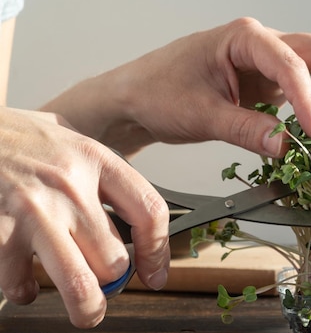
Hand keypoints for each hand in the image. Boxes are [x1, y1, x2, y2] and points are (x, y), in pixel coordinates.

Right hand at [0, 107, 169, 327]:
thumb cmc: (17, 137)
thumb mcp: (71, 139)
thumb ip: (101, 171)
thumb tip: (131, 212)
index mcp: (95, 159)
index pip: (149, 211)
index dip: (158, 251)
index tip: (155, 272)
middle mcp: (70, 186)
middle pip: (115, 258)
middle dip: (114, 280)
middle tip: (107, 284)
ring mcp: (34, 212)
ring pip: (80, 284)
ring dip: (86, 306)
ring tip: (87, 310)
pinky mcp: (1, 233)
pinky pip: (22, 285)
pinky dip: (26, 293)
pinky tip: (26, 283)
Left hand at [42, 17, 310, 156]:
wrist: (138, 96)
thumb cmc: (159, 93)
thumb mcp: (199, 114)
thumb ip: (244, 128)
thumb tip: (288, 147)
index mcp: (243, 38)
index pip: (290, 64)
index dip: (310, 100)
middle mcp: (261, 42)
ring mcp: (268, 59)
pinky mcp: (270, 79)